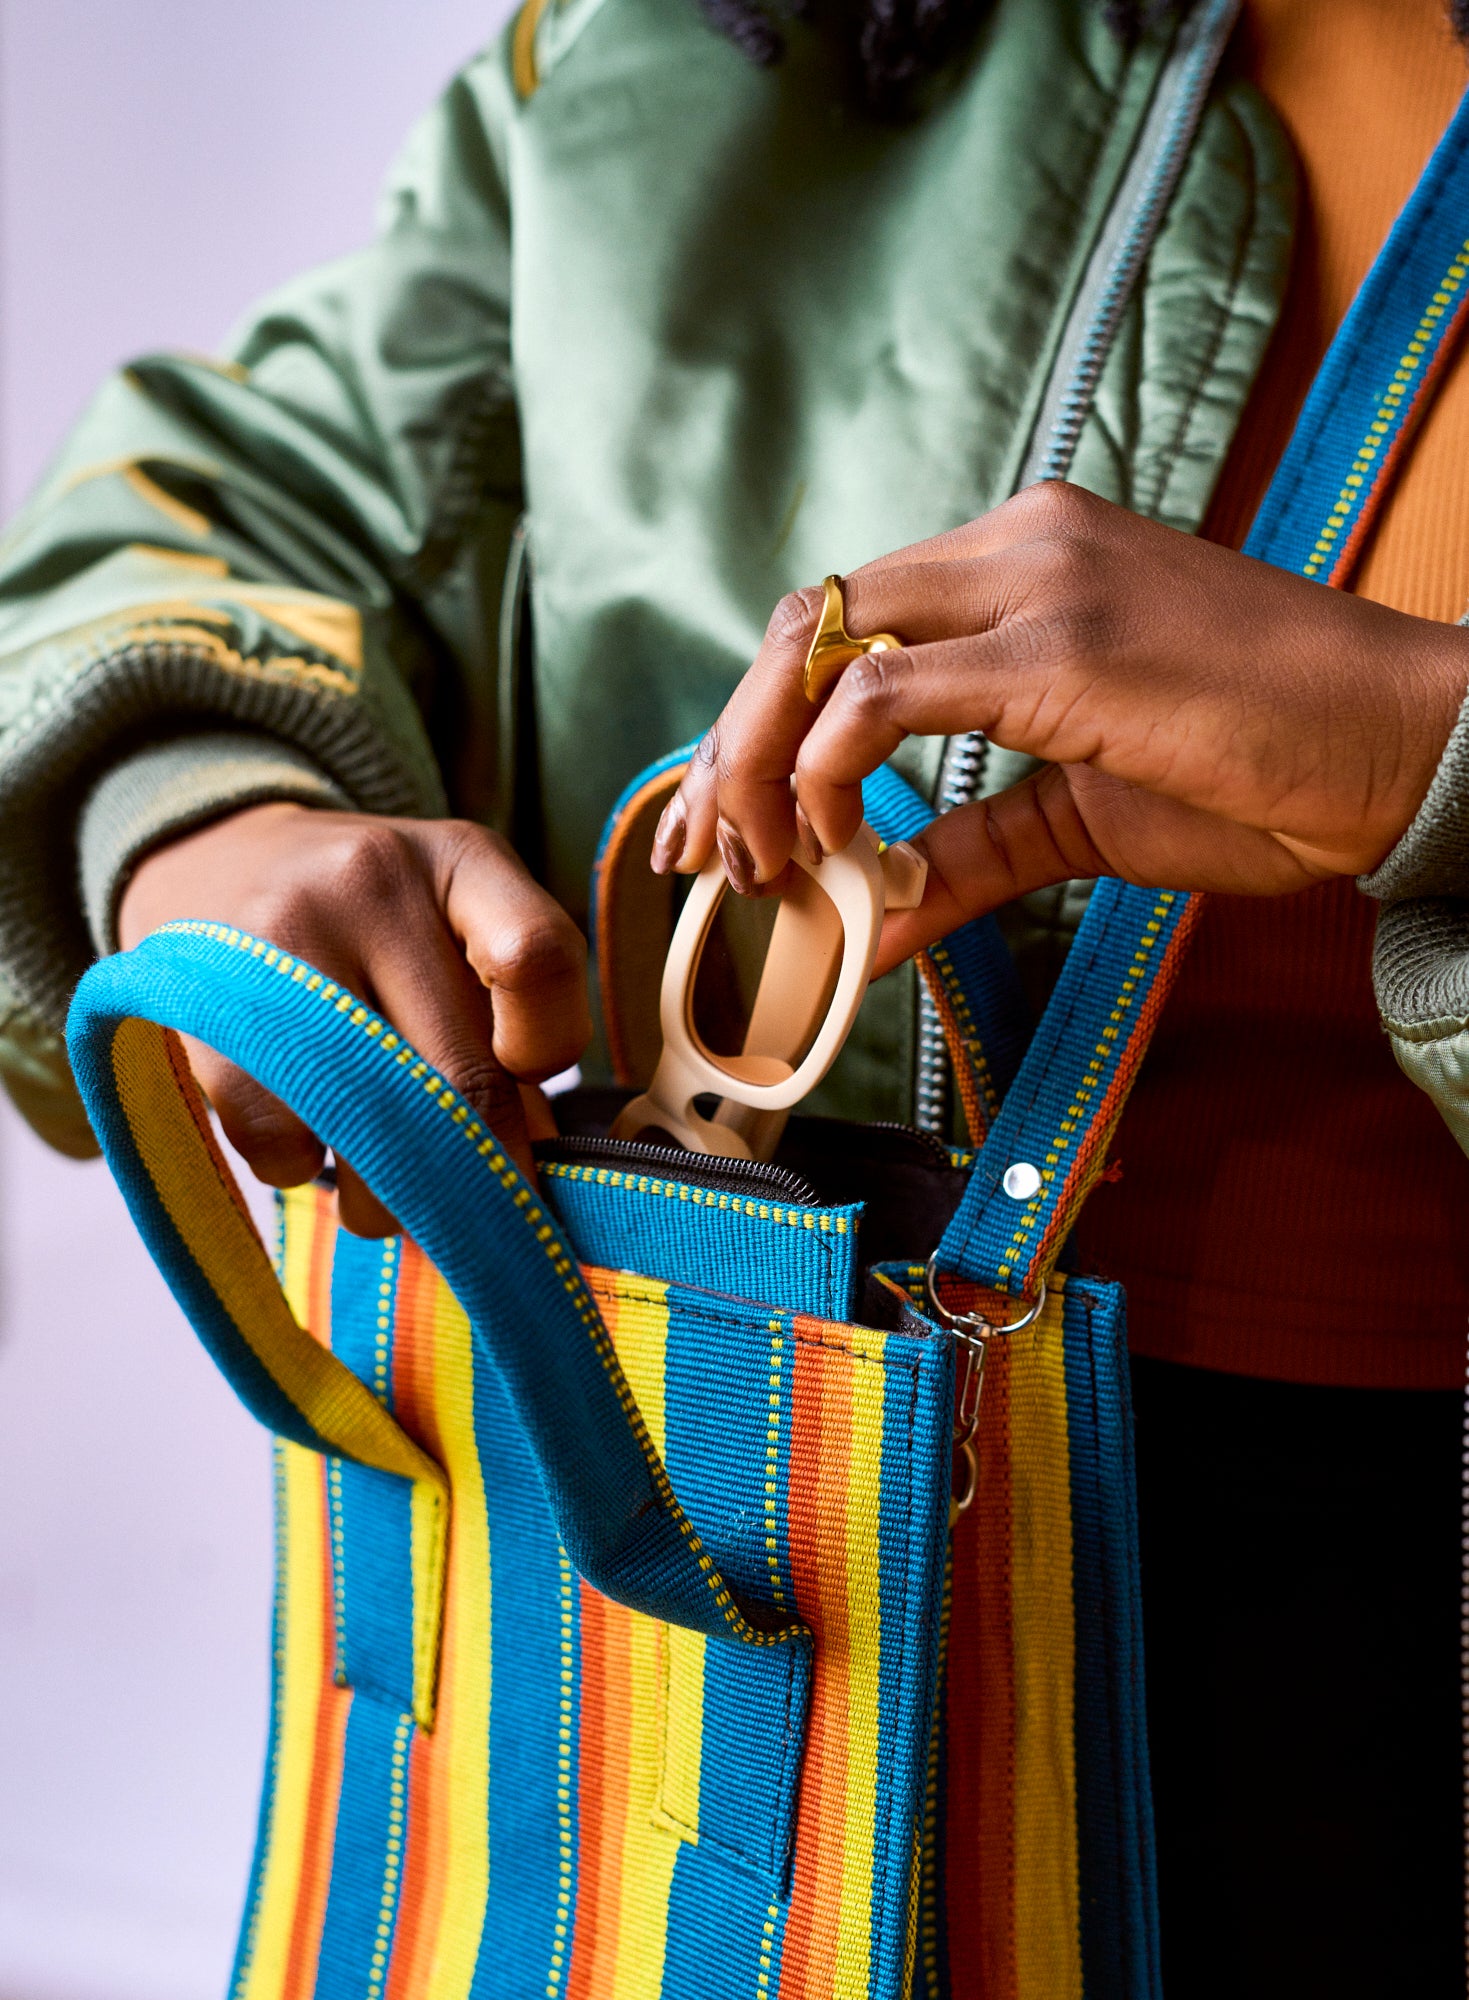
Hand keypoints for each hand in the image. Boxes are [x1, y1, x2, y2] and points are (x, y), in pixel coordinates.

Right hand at [118, 803, 589, 1234]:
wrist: (215, 861)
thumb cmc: (373, 920)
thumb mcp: (453, 923)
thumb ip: (504, 1021)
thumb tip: (527, 1170)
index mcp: (461, 862)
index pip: (539, 958)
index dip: (548, 1047)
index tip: (525, 1082)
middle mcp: (374, 882)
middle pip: (459, 1072)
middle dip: (480, 1174)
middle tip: (480, 1216)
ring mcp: (283, 933)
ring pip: (371, 1122)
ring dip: (387, 1200)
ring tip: (385, 1201)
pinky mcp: (207, 999)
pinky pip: (279, 1137)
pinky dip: (301, 1171)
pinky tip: (301, 1145)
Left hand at [652, 483, 1468, 973]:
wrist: (1401, 748)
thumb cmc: (1260, 767)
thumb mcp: (1076, 819)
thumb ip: (961, 855)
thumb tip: (864, 927)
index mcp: (1019, 560)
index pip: (841, 623)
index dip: (758, 722)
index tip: (722, 821)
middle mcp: (1015, 545)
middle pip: (806, 624)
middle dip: (728, 742)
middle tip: (706, 850)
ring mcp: (1039, 580)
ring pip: (822, 646)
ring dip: (756, 762)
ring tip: (757, 863)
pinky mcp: (1063, 646)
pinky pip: (885, 698)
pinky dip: (828, 772)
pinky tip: (832, 841)